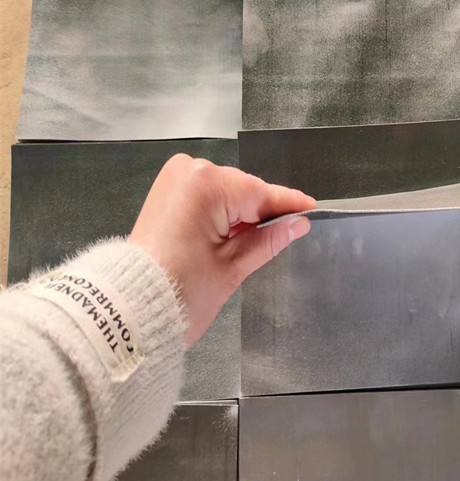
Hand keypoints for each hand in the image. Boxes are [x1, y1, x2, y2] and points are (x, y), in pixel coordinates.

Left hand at [130, 154, 314, 346]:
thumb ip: (269, 239)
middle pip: (244, 191)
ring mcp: (174, 179)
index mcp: (207, 184)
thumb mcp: (233, 266)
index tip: (312, 208)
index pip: (260, 193)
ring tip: (252, 243)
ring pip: (226, 194)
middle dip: (261, 213)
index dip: (288, 204)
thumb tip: (298, 223)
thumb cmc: (182, 290)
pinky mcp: (166, 191)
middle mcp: (189, 171)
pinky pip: (207, 196)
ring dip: (241, 215)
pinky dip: (221, 214)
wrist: (126, 309)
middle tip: (284, 235)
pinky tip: (230, 234)